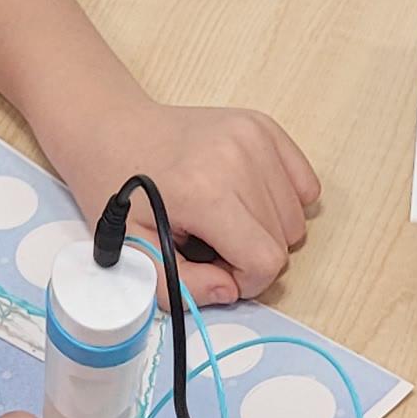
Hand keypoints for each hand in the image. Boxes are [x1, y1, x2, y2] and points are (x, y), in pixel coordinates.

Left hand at [41, 94, 322, 304]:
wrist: (112, 130)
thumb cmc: (118, 190)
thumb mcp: (135, 252)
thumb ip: (182, 286)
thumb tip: (229, 291)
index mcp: (204, 193)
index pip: (265, 260)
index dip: (245, 280)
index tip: (215, 269)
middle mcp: (237, 159)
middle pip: (283, 240)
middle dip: (252, 255)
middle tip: (211, 242)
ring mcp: (254, 138)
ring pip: (296, 217)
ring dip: (266, 230)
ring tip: (225, 218)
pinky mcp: (263, 126)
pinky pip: (304, 184)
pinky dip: (283, 202)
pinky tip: (247, 199)